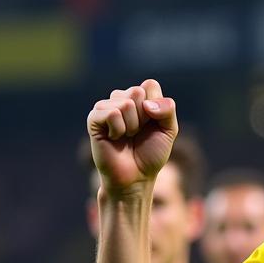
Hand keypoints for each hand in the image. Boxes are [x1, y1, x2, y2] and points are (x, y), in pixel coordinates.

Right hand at [87, 79, 177, 194]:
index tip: (153, 125)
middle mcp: (121, 99)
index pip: (150, 85)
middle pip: (137, 92)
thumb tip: (146, 103)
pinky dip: (119, 129)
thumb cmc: (150, 154)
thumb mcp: (169, 130)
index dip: (156, 108)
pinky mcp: (94, 119)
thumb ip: (167, 109)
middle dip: (144, 117)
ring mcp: (106, 108)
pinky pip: (112, 113)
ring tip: (127, 137)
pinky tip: (115, 138)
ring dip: (132, 126)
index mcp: (139, 99)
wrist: (135, 177)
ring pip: (125, 103)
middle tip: (138, 133)